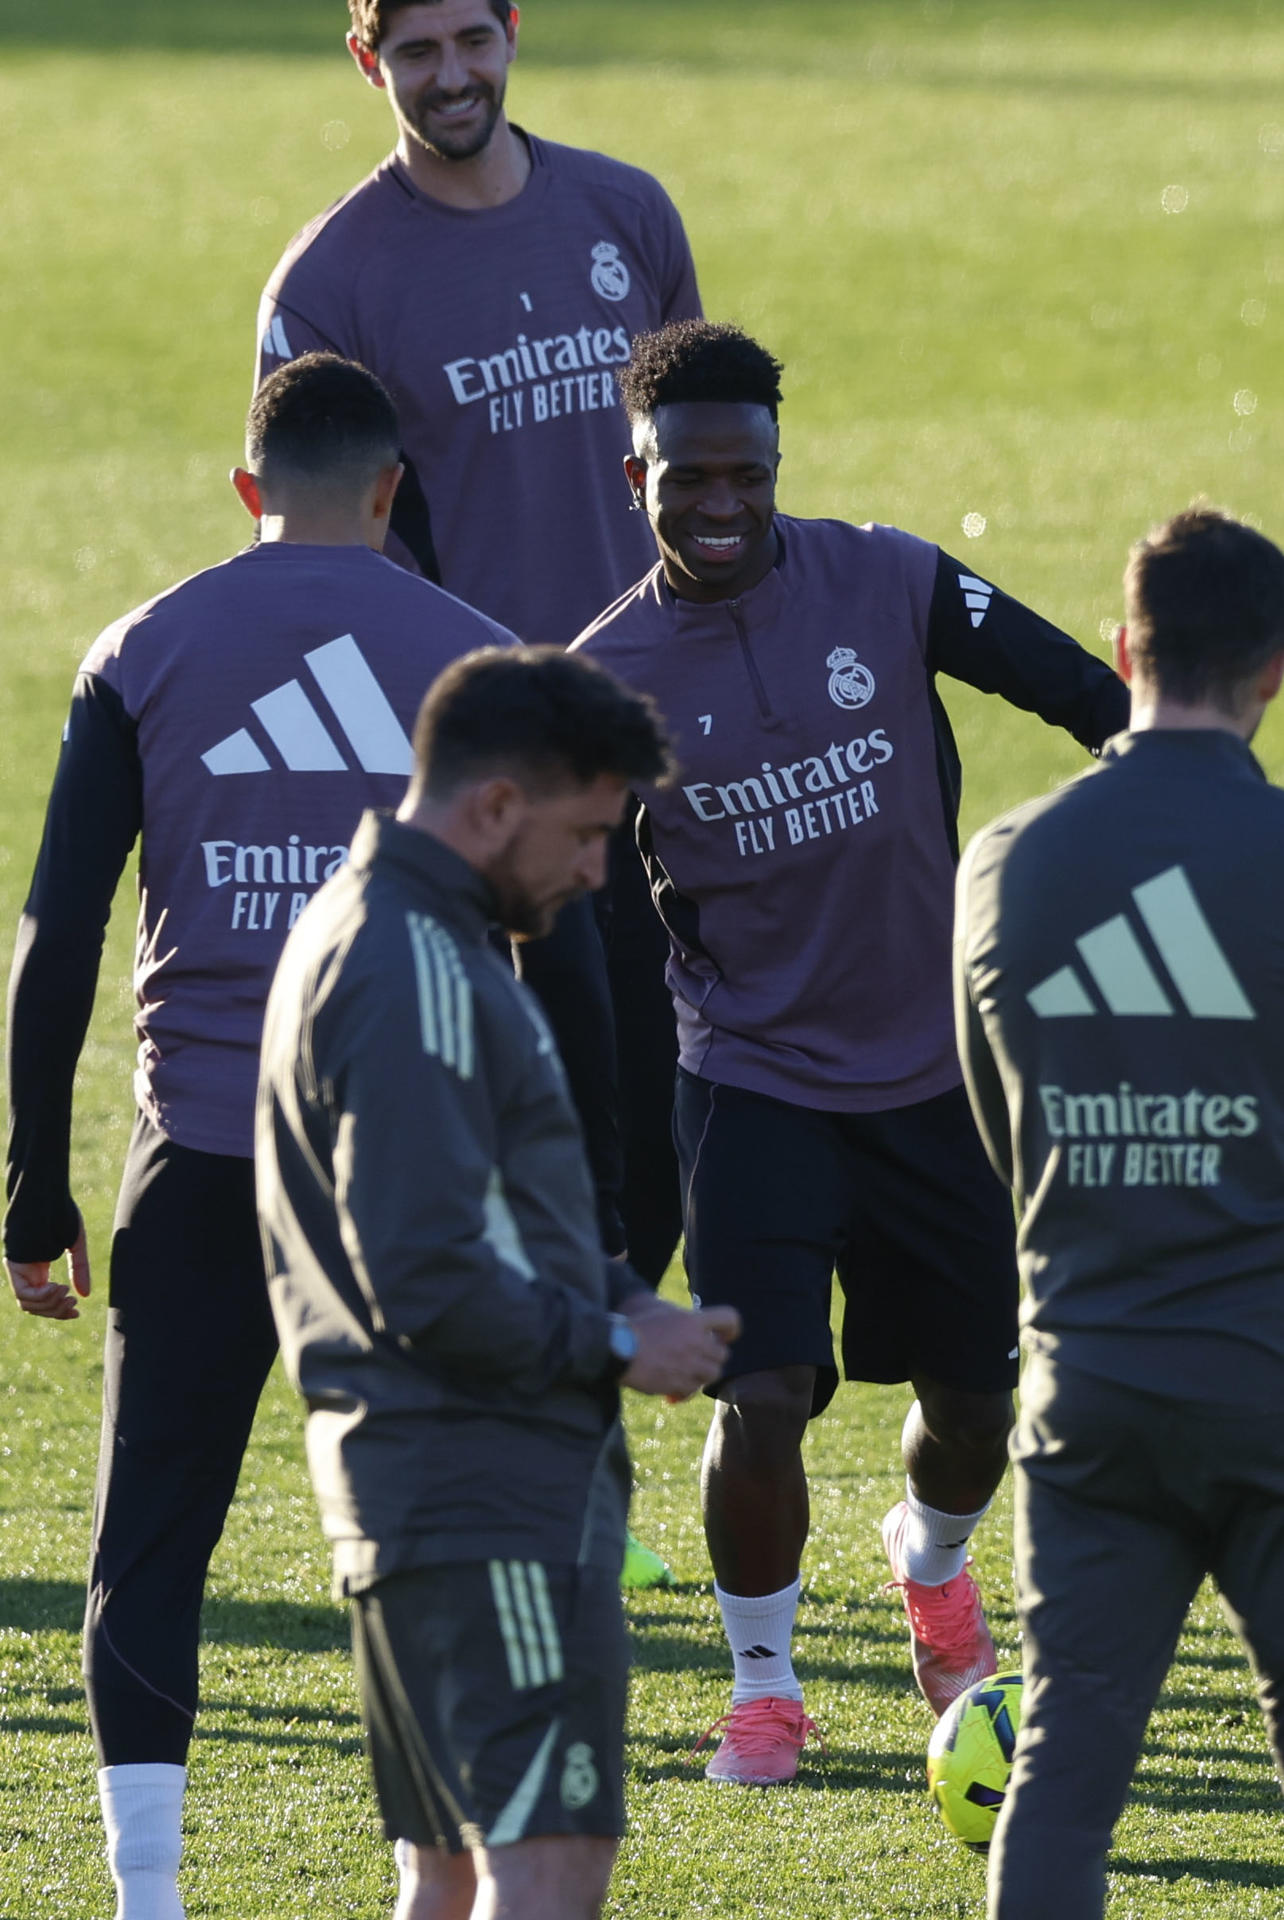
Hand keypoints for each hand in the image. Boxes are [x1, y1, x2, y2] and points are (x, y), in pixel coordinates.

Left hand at [5, 1218, 91, 1320]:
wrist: (46, 1194)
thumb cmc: (61, 1212)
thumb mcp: (75, 1245)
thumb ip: (79, 1269)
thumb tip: (85, 1296)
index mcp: (39, 1268)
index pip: (44, 1300)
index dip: (59, 1311)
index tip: (77, 1312)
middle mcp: (26, 1273)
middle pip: (36, 1307)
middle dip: (56, 1311)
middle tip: (73, 1304)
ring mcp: (18, 1270)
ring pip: (28, 1304)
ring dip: (49, 1305)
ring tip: (66, 1292)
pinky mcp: (14, 1265)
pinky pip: (23, 1293)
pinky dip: (41, 1296)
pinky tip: (56, 1287)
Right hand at [620, 1299, 740, 1401]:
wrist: (618, 1349)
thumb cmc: (635, 1325)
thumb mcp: (661, 1311)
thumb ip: (683, 1318)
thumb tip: (695, 1323)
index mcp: (693, 1321)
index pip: (730, 1319)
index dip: (731, 1328)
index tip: (724, 1335)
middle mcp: (696, 1343)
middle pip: (723, 1353)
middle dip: (713, 1355)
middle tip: (698, 1355)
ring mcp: (689, 1365)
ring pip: (713, 1374)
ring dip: (702, 1373)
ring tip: (685, 1371)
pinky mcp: (679, 1385)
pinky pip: (693, 1390)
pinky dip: (685, 1390)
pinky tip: (670, 1388)